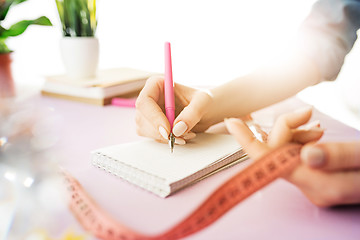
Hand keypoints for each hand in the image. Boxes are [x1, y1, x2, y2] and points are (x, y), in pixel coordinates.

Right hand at [135, 76, 213, 143]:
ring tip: (187, 134)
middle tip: (180, 137)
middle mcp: (149, 98)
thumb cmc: (204, 101)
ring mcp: (148, 113)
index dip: (153, 117)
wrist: (206, 111)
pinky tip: (182, 136)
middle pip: (142, 118)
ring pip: (145, 130)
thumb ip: (192, 113)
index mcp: (156, 85)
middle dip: (160, 132)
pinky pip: (153, 137)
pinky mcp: (152, 125)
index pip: (144, 102)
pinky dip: (167, 141)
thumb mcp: (203, 103)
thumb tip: (177, 129)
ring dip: (165, 137)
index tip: (168, 130)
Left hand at [223, 107, 359, 206]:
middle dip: (286, 128)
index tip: (233, 123)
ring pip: (288, 152)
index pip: (273, 163)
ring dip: (296, 132)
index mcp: (320, 185)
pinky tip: (314, 131)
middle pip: (279, 154)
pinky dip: (301, 138)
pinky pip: (297, 154)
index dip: (249, 142)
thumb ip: (340, 156)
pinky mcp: (317, 176)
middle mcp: (311, 188)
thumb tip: (306, 154)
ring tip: (314, 122)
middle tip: (307, 113)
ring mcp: (313, 183)